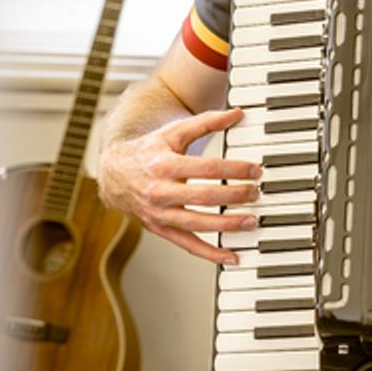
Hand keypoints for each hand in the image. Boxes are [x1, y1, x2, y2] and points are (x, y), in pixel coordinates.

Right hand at [98, 107, 260, 264]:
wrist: (115, 175)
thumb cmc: (149, 152)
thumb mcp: (174, 133)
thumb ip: (206, 122)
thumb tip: (236, 113)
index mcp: (165, 165)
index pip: (207, 168)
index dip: (235, 169)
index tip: (255, 170)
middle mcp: (161, 191)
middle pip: (205, 196)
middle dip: (235, 195)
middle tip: (256, 193)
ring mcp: (160, 214)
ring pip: (198, 224)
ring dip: (228, 225)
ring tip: (251, 221)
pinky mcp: (162, 230)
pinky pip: (188, 245)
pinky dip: (211, 254)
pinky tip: (232, 257)